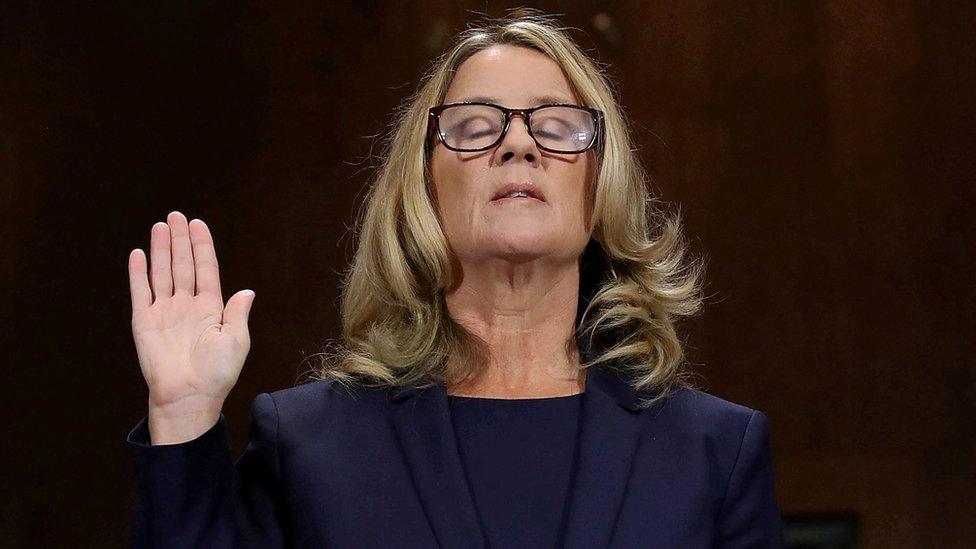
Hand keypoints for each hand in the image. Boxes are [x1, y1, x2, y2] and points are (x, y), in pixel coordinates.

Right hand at [128, 211, 255, 442]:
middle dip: (180, 240)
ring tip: (161, 226)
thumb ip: (237, 313)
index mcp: (211, 308)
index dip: (202, 247)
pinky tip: (138, 254)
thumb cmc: (216, 373)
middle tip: (176, 215)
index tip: (198, 224)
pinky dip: (139, 273)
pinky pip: (140, 292)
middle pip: (183, 265)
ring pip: (162, 272)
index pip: (206, 269)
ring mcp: (164, 312)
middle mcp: (186, 306)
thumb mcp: (236, 341)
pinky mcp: (144, 321)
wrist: (189, 396)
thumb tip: (248, 291)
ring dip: (161, 249)